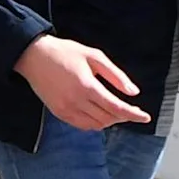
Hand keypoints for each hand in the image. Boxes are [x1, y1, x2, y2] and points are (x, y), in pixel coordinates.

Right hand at [16, 35, 151, 129]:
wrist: (33, 56)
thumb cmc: (65, 52)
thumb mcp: (94, 56)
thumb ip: (115, 75)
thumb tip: (133, 91)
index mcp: (87, 86)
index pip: (116, 107)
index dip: (133, 114)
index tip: (145, 117)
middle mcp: (76, 101)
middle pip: (108, 118)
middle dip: (123, 116)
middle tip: (130, 108)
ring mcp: (66, 109)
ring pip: (96, 125)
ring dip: (109, 120)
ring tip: (114, 110)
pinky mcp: (58, 113)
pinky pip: (82, 125)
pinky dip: (95, 123)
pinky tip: (98, 113)